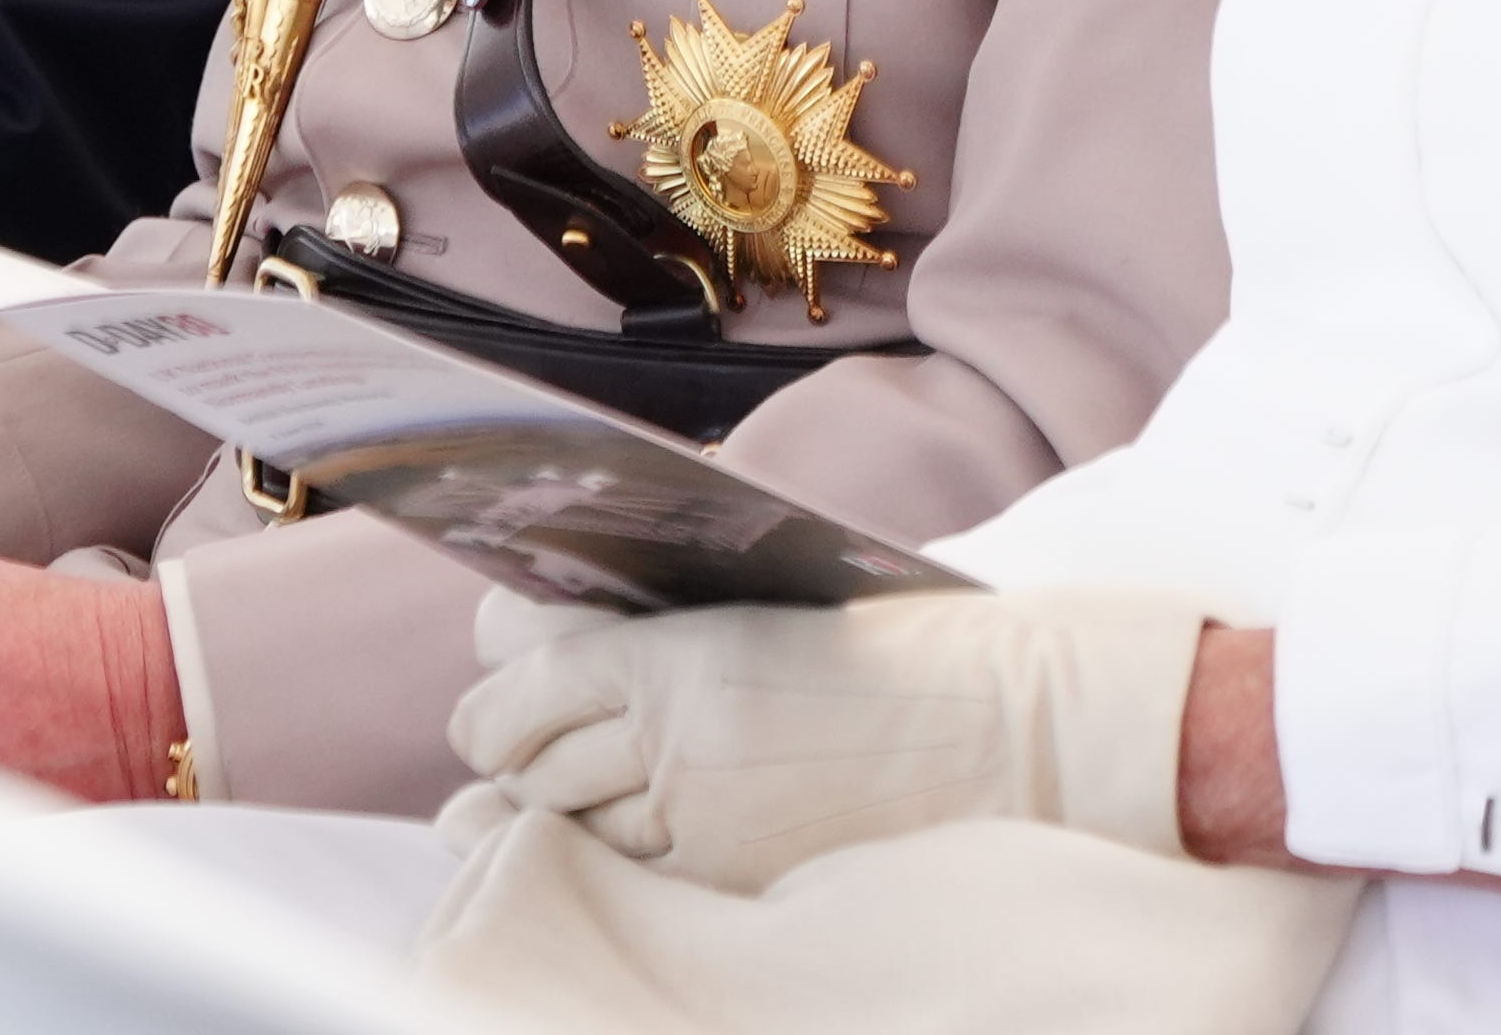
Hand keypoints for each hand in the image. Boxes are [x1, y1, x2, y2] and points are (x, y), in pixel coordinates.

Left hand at [448, 586, 1209, 889]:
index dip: (492, 706)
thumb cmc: (896, 651)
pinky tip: (614, 863)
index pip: (520, 683)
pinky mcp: (743, 884)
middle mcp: (674, 740)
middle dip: (509, 772)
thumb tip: (541, 643)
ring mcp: (706, 824)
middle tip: (502, 776)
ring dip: (548, 829)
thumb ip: (654, 635)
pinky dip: (612, 877)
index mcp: (675, 652)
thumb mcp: (761, 612)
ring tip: (538, 824)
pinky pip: (640, 888)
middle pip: (531, 767)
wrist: (1009, 725)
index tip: (490, 713)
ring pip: (573, 837)